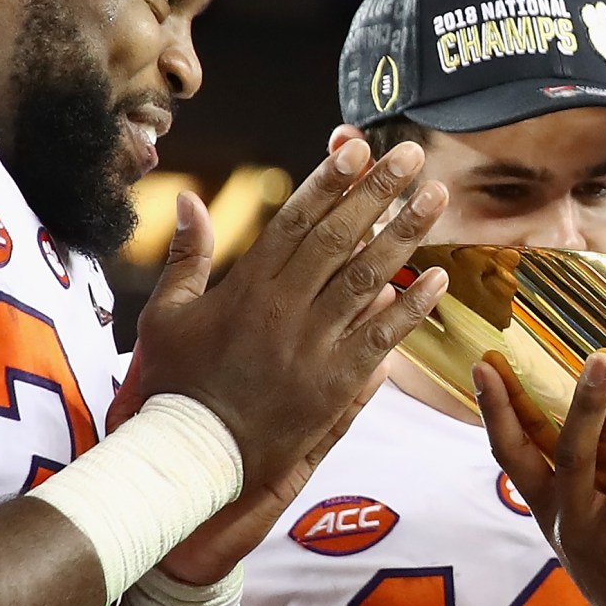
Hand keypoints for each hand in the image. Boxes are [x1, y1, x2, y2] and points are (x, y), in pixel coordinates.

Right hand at [115, 131, 447, 569]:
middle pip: (339, 239)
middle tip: (411, 155)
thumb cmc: (175, 384)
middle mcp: (283, 311)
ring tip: (435, 197)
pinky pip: (381, 338)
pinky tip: (439, 278)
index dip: (330, 182)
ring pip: (366, 280)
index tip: (359, 148)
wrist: (191, 457)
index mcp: (246, 288)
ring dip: (405, 235)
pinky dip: (411, 307)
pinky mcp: (335, 386)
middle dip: (377, 192)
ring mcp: (313, 348)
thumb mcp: (166, 313)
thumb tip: (191, 200)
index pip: (296, 221)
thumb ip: (187, 255)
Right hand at [476, 348, 605, 605]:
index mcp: (556, 509)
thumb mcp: (588, 515)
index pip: (515, 455)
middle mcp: (579, 524)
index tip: (484, 365)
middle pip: (576, 456)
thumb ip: (587, 462)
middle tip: (603, 358)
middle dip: (589, 405)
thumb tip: (586, 396)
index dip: (497, 412)